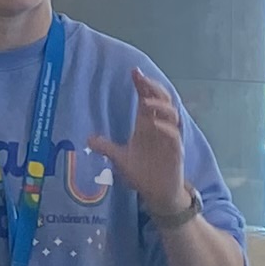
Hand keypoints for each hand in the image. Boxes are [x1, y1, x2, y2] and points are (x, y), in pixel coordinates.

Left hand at [88, 74, 194, 220]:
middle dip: (152, 87)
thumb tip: (89, 138)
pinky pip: (174, 136)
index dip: (142, 85)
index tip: (134, 72)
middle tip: (141, 78)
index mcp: (147, 125)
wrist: (159, 194)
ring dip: (160, 105)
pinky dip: (165, 128)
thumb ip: (106, 147)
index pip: (146, 99)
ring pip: (171, 114)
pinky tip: (154, 123)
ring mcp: (169, 138)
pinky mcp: (175, 151)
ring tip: (146, 100)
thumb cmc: (144, 174)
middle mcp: (159, 127)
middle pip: (161, 100)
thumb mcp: (120, 159)